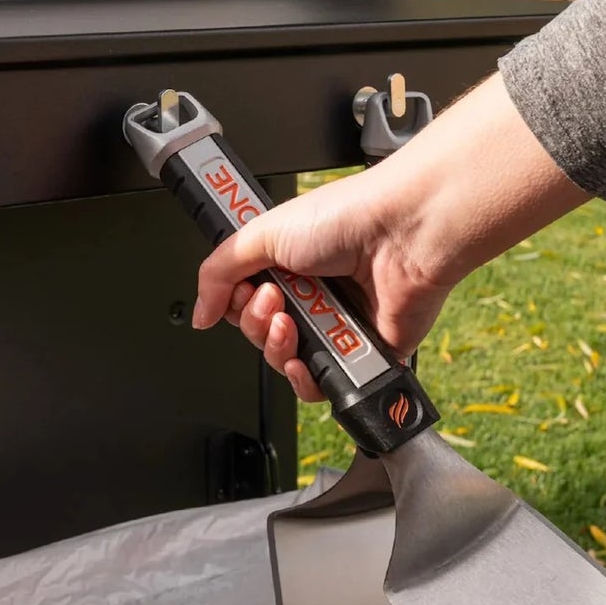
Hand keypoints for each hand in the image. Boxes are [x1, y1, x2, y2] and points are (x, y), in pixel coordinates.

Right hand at [192, 74, 587, 400]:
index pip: (243, 302)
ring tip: (292, 321)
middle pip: (261, 335)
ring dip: (278, 348)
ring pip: (286, 363)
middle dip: (257, 323)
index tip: (243, 290)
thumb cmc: (350, 217)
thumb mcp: (263, 231)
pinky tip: (306, 359)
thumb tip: (202, 312)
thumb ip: (218, 271)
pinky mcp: (362, 354)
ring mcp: (337, 325)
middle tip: (274, 298)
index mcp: (289, 262)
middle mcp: (313, 294)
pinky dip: (306, 379)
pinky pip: (321, 386)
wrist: (403, 235)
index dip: (236, 304)